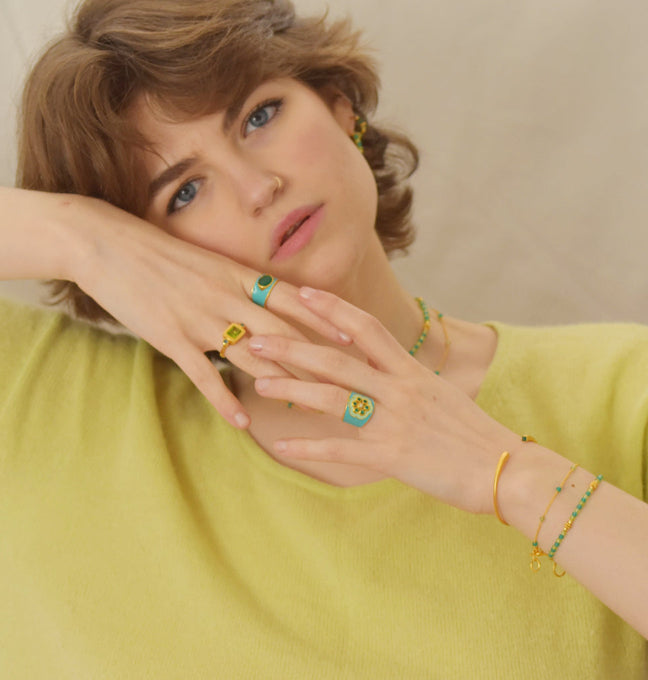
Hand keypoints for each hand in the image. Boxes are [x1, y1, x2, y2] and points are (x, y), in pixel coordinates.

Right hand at [66, 197, 351, 428]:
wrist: (109, 244)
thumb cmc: (159, 251)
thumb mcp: (206, 258)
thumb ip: (236, 278)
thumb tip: (264, 294)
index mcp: (236, 274)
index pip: (292, 298)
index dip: (325, 319)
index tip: (354, 336)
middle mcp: (226, 296)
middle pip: (282, 332)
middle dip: (315, 358)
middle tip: (345, 381)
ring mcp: (199, 318)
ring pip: (250, 355)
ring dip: (281, 382)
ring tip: (308, 406)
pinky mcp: (171, 337)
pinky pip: (204, 374)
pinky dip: (225, 400)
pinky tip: (243, 422)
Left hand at [248, 287, 521, 513]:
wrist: (507, 470)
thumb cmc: (474, 433)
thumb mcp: (439, 393)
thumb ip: (407, 378)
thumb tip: (384, 366)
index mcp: (410, 371)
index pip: (366, 328)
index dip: (333, 307)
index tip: (302, 292)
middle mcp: (399, 389)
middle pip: (337, 359)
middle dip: (293, 346)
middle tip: (255, 337)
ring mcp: (394, 421)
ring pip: (333, 398)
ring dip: (292, 388)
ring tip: (259, 382)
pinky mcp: (392, 456)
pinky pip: (342, 450)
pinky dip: (309, 447)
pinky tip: (282, 446)